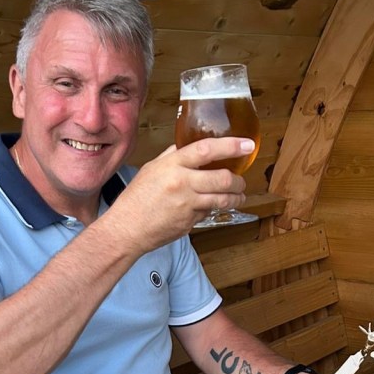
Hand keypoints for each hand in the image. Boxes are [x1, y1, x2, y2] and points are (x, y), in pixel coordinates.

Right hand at [107, 138, 253, 253]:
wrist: (126, 229)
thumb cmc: (135, 199)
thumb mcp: (151, 169)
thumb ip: (172, 156)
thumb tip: (188, 146)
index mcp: (172, 166)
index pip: (207, 150)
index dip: (230, 146)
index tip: (247, 144)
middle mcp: (182, 184)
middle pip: (223, 178)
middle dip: (239, 181)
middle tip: (241, 181)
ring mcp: (187, 205)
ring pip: (222, 199)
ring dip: (235, 198)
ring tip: (238, 196)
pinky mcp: (189, 222)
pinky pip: (208, 213)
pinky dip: (211, 209)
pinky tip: (208, 207)